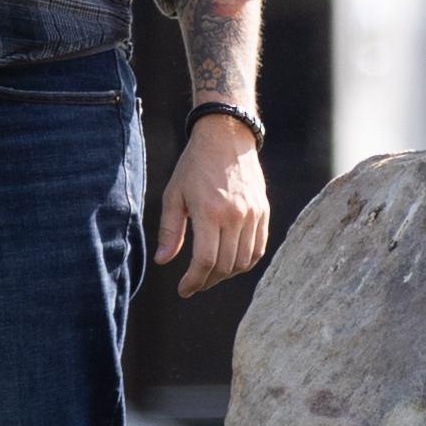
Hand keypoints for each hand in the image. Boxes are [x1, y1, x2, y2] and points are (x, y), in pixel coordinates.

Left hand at [157, 111, 273, 287]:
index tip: (184, 289)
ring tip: (210, 274)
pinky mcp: (263, 211)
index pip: (205, 261)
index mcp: (209, 212)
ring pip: (243, 261)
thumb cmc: (194, 165)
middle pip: (224, 266)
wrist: (226, 136)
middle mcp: (235, 216)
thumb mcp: (174, 195)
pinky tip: (230, 262)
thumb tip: (162, 262)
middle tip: (194, 284)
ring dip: (226, 274)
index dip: (193, 281)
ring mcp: (252, 214)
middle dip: (207, 281)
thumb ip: (169, 230)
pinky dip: (245, 262)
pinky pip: (258, 248)